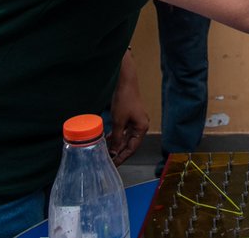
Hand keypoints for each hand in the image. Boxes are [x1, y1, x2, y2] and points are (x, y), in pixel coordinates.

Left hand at [107, 50, 148, 164]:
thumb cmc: (124, 100)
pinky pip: (125, 130)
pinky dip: (117, 136)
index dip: (122, 157)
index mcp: (142, 128)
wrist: (126, 83)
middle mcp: (141, 126)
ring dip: (117, 144)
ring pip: (126, 137)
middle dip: (119, 152)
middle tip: (108, 160)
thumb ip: (117, 138)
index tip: (113, 164)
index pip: (132, 148)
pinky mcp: (131, 117)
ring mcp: (136, 121)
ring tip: (106, 152)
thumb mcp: (119, 121)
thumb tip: (114, 151)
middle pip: (130, 144)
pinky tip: (109, 139)